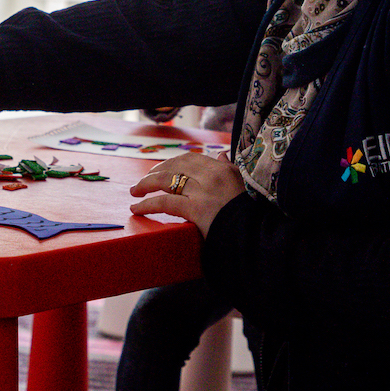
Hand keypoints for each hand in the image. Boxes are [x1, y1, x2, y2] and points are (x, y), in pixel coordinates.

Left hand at [129, 151, 244, 236]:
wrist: (254, 236)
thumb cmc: (247, 214)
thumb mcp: (242, 184)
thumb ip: (229, 168)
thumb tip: (220, 154)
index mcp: (223, 169)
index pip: (190, 158)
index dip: (171, 162)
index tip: (161, 168)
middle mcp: (212, 176)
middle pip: (175, 166)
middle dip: (155, 172)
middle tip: (143, 181)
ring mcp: (203, 192)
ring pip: (166, 181)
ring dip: (146, 185)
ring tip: (134, 191)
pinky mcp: (196, 209)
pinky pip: (165, 203)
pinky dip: (147, 204)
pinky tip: (137, 208)